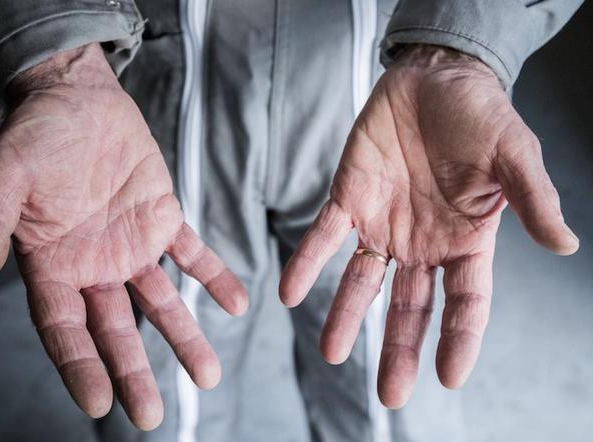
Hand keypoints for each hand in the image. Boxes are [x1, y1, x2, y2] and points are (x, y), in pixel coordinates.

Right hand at [0, 43, 247, 428]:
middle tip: (150, 415)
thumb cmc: (34, 134)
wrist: (77, 97)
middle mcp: (93, 266)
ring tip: (208, 376)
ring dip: (183, 337)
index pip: (64, 329)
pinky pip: (191, 254)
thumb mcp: (3, 175)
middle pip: (114, 329)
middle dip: (132, 371)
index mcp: (51, 264)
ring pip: (159, 302)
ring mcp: (131, 246)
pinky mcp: (162, 220)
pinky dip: (213, 277)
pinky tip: (235, 304)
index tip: (99, 403)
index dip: (79, 366)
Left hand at [280, 45, 577, 407]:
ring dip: (346, 316)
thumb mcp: (514, 154)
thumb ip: (533, 200)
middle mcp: (422, 243)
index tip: (449, 376)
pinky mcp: (348, 199)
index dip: (460, 338)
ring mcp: (382, 224)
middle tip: (390, 394)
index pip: (467, 301)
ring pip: (361, 281)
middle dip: (398, 348)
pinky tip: (289, 292)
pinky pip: (323, 237)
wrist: (434, 77)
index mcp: (466, 240)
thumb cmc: (480, 115)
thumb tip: (566, 245)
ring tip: (332, 352)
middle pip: (410, 305)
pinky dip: (306, 263)